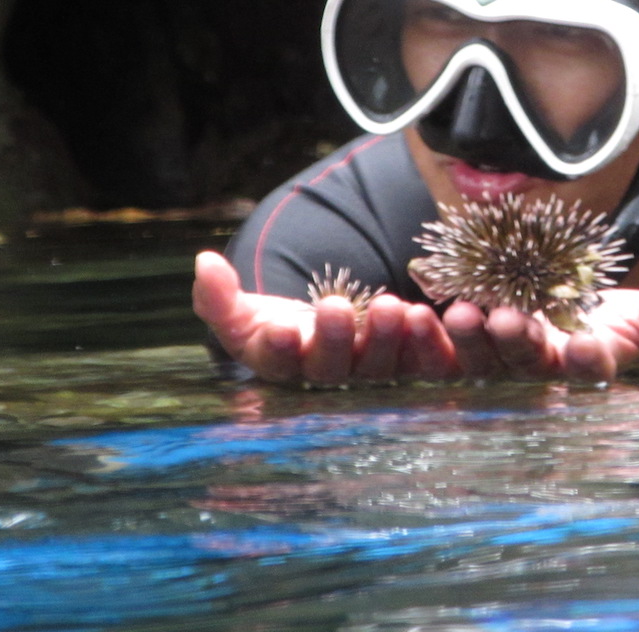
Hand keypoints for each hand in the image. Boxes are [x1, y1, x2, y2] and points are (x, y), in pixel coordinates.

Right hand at [192, 251, 457, 385]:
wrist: (337, 322)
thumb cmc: (284, 322)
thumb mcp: (247, 308)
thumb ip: (219, 294)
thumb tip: (203, 262)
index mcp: (288, 364)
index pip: (281, 363)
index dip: (281, 347)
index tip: (279, 327)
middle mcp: (336, 375)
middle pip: (337, 367)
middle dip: (337, 338)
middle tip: (334, 307)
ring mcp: (379, 370)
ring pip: (387, 365)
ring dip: (389, 338)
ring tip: (388, 307)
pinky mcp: (420, 361)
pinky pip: (431, 362)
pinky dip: (436, 342)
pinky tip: (434, 315)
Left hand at [440, 257, 638, 383]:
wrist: (566, 311)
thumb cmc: (612, 321)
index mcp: (589, 369)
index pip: (592, 373)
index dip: (589, 364)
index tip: (586, 346)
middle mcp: (541, 375)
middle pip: (527, 367)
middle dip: (518, 343)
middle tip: (508, 318)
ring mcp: (499, 365)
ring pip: (480, 363)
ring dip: (469, 340)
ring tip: (461, 312)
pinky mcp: (464, 350)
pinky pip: (442, 353)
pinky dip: (428, 338)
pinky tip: (416, 316)